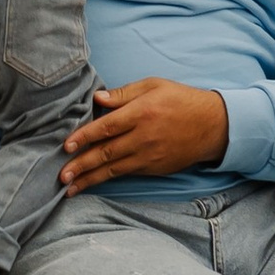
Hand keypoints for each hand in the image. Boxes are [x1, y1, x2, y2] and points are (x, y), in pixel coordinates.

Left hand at [60, 80, 230, 191]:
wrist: (213, 125)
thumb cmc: (181, 100)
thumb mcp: (153, 86)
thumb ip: (123, 93)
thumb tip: (96, 98)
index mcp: (141, 113)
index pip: (106, 127)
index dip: (84, 136)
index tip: (66, 145)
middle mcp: (144, 137)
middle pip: (106, 153)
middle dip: (81, 165)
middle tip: (61, 176)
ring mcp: (150, 156)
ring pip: (114, 169)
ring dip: (90, 179)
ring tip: (70, 188)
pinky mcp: (155, 168)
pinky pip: (127, 174)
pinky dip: (108, 180)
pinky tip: (93, 183)